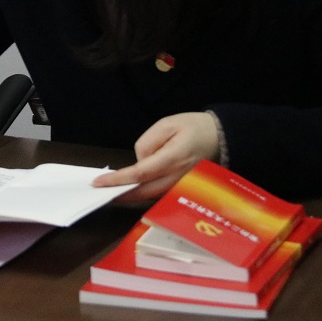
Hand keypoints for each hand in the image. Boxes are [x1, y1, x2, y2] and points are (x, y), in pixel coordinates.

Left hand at [91, 112, 220, 201]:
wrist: (222, 138)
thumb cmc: (194, 128)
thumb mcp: (167, 124)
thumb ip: (148, 142)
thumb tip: (138, 161)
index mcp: (173, 158)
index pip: (140, 173)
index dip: (118, 179)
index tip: (99, 182)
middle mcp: (177, 177)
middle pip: (144, 192)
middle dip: (121, 193)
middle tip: (99, 191)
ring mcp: (181, 186)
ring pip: (151, 196)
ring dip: (130, 195)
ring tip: (111, 189)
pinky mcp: (182, 188)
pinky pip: (159, 194)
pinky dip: (142, 192)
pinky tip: (130, 187)